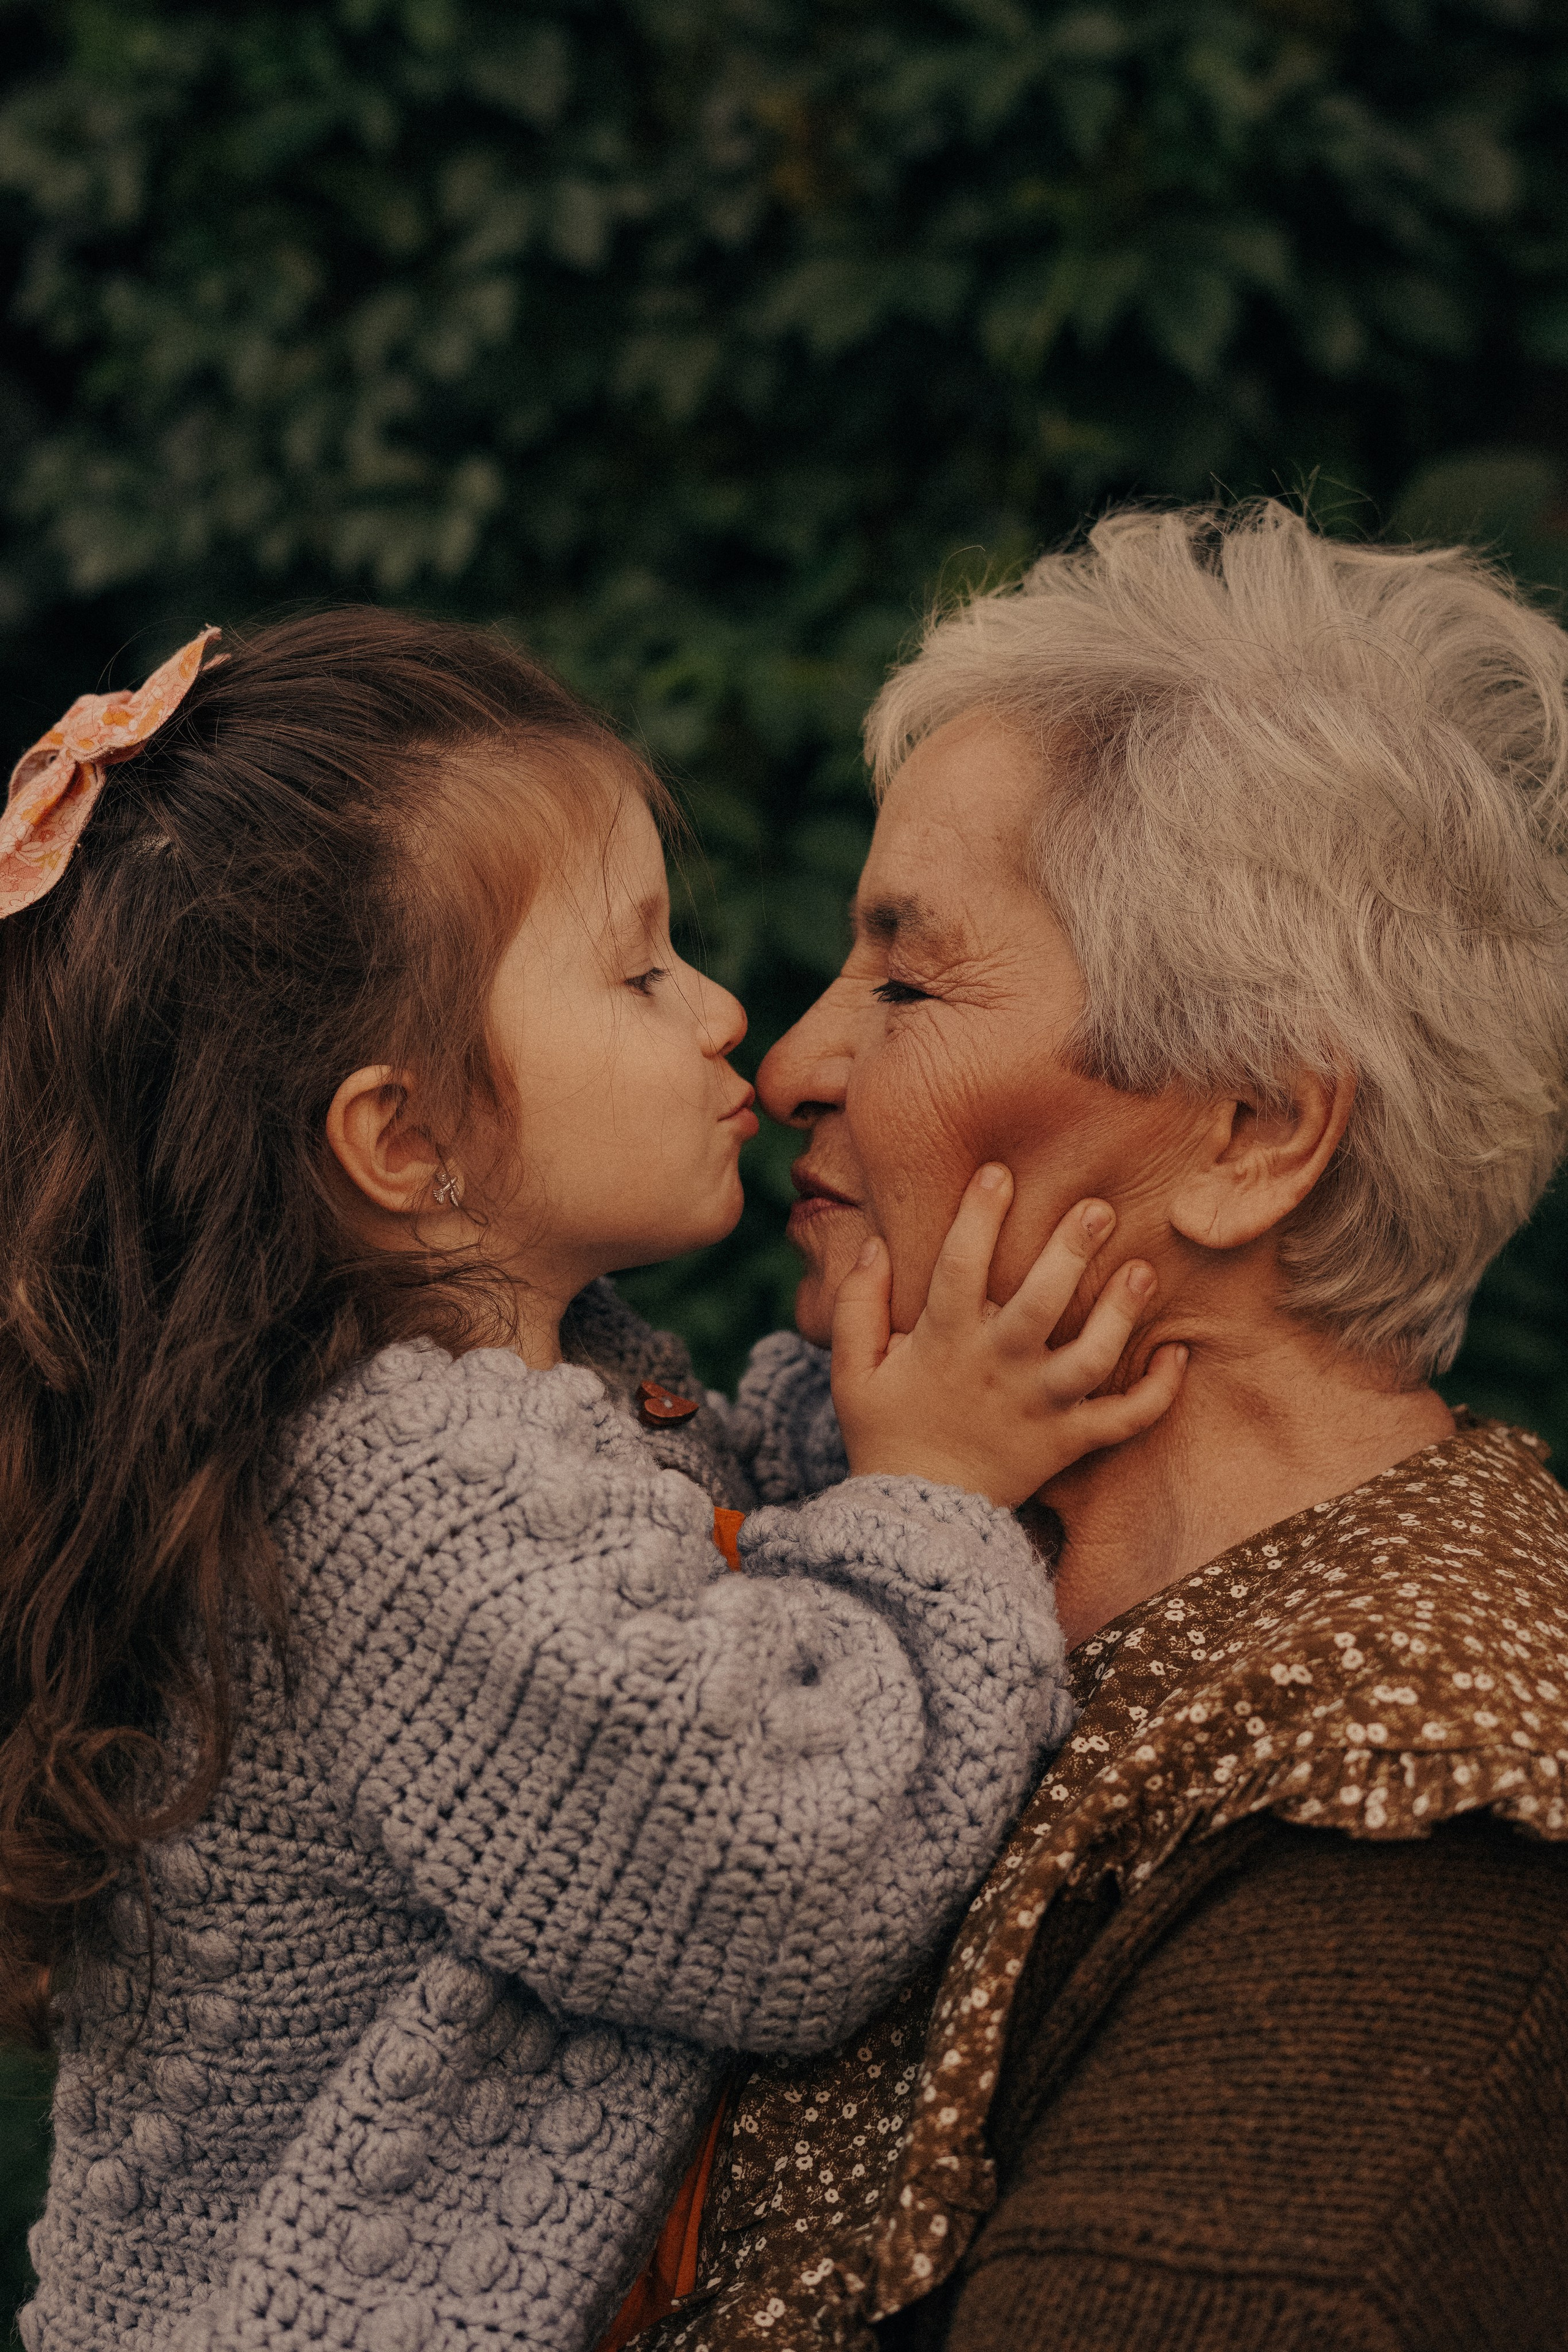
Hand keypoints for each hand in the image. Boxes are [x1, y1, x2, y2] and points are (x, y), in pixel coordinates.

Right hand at [830, 1166, 1186, 1508]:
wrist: (916, 1517)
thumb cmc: (884, 1432)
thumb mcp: (851, 1371)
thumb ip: (856, 1306)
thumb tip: (872, 1246)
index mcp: (944, 1342)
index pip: (959, 1265)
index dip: (979, 1215)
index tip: (999, 1172)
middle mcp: (998, 1368)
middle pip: (1041, 1301)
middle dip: (1070, 1250)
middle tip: (1098, 1207)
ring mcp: (1040, 1407)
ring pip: (1092, 1358)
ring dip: (1121, 1314)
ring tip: (1144, 1272)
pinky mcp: (1069, 1442)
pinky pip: (1124, 1420)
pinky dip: (1158, 1392)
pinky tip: (1177, 1353)